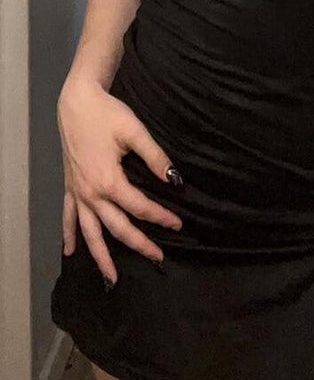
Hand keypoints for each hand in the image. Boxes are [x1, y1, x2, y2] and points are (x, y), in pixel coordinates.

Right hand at [57, 78, 183, 286]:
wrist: (77, 101)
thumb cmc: (107, 114)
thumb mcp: (135, 132)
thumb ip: (156, 158)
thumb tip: (175, 181)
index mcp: (108, 181)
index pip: (140, 207)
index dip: (161, 217)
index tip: (178, 225)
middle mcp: (90, 193)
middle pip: (117, 227)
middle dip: (138, 244)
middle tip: (158, 258)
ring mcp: (77, 192)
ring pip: (89, 231)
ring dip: (101, 255)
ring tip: (111, 278)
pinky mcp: (70, 186)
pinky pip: (69, 216)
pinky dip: (69, 235)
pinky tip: (71, 251)